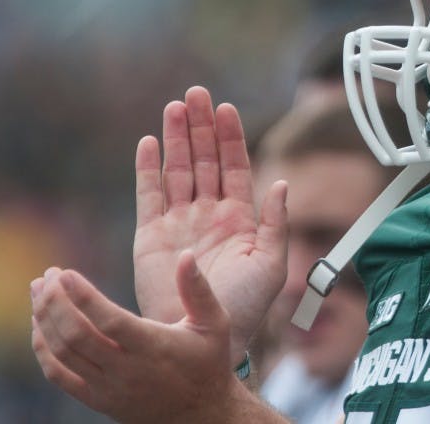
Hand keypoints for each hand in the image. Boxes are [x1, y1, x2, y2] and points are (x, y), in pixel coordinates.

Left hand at [31, 252, 286, 423]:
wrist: (200, 414)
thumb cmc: (208, 362)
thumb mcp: (214, 323)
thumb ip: (198, 288)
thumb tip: (186, 254)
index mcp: (153, 348)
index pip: (109, 321)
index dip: (83, 296)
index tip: (65, 272)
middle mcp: (127, 371)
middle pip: (76, 336)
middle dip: (55, 301)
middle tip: (48, 274)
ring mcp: (108, 388)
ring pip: (63, 353)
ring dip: (44, 319)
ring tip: (38, 289)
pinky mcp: (97, 399)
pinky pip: (58, 375)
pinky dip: (43, 348)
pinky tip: (40, 323)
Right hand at [132, 86, 287, 362]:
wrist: (204, 336)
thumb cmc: (243, 307)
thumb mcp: (271, 263)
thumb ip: (275, 221)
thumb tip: (281, 182)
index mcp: (238, 218)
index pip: (234, 167)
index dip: (229, 137)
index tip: (226, 108)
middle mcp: (207, 214)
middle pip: (203, 160)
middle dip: (200, 126)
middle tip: (196, 93)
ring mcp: (178, 222)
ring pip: (177, 170)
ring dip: (176, 138)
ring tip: (175, 107)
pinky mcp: (150, 236)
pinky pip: (148, 195)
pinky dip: (148, 169)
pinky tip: (149, 143)